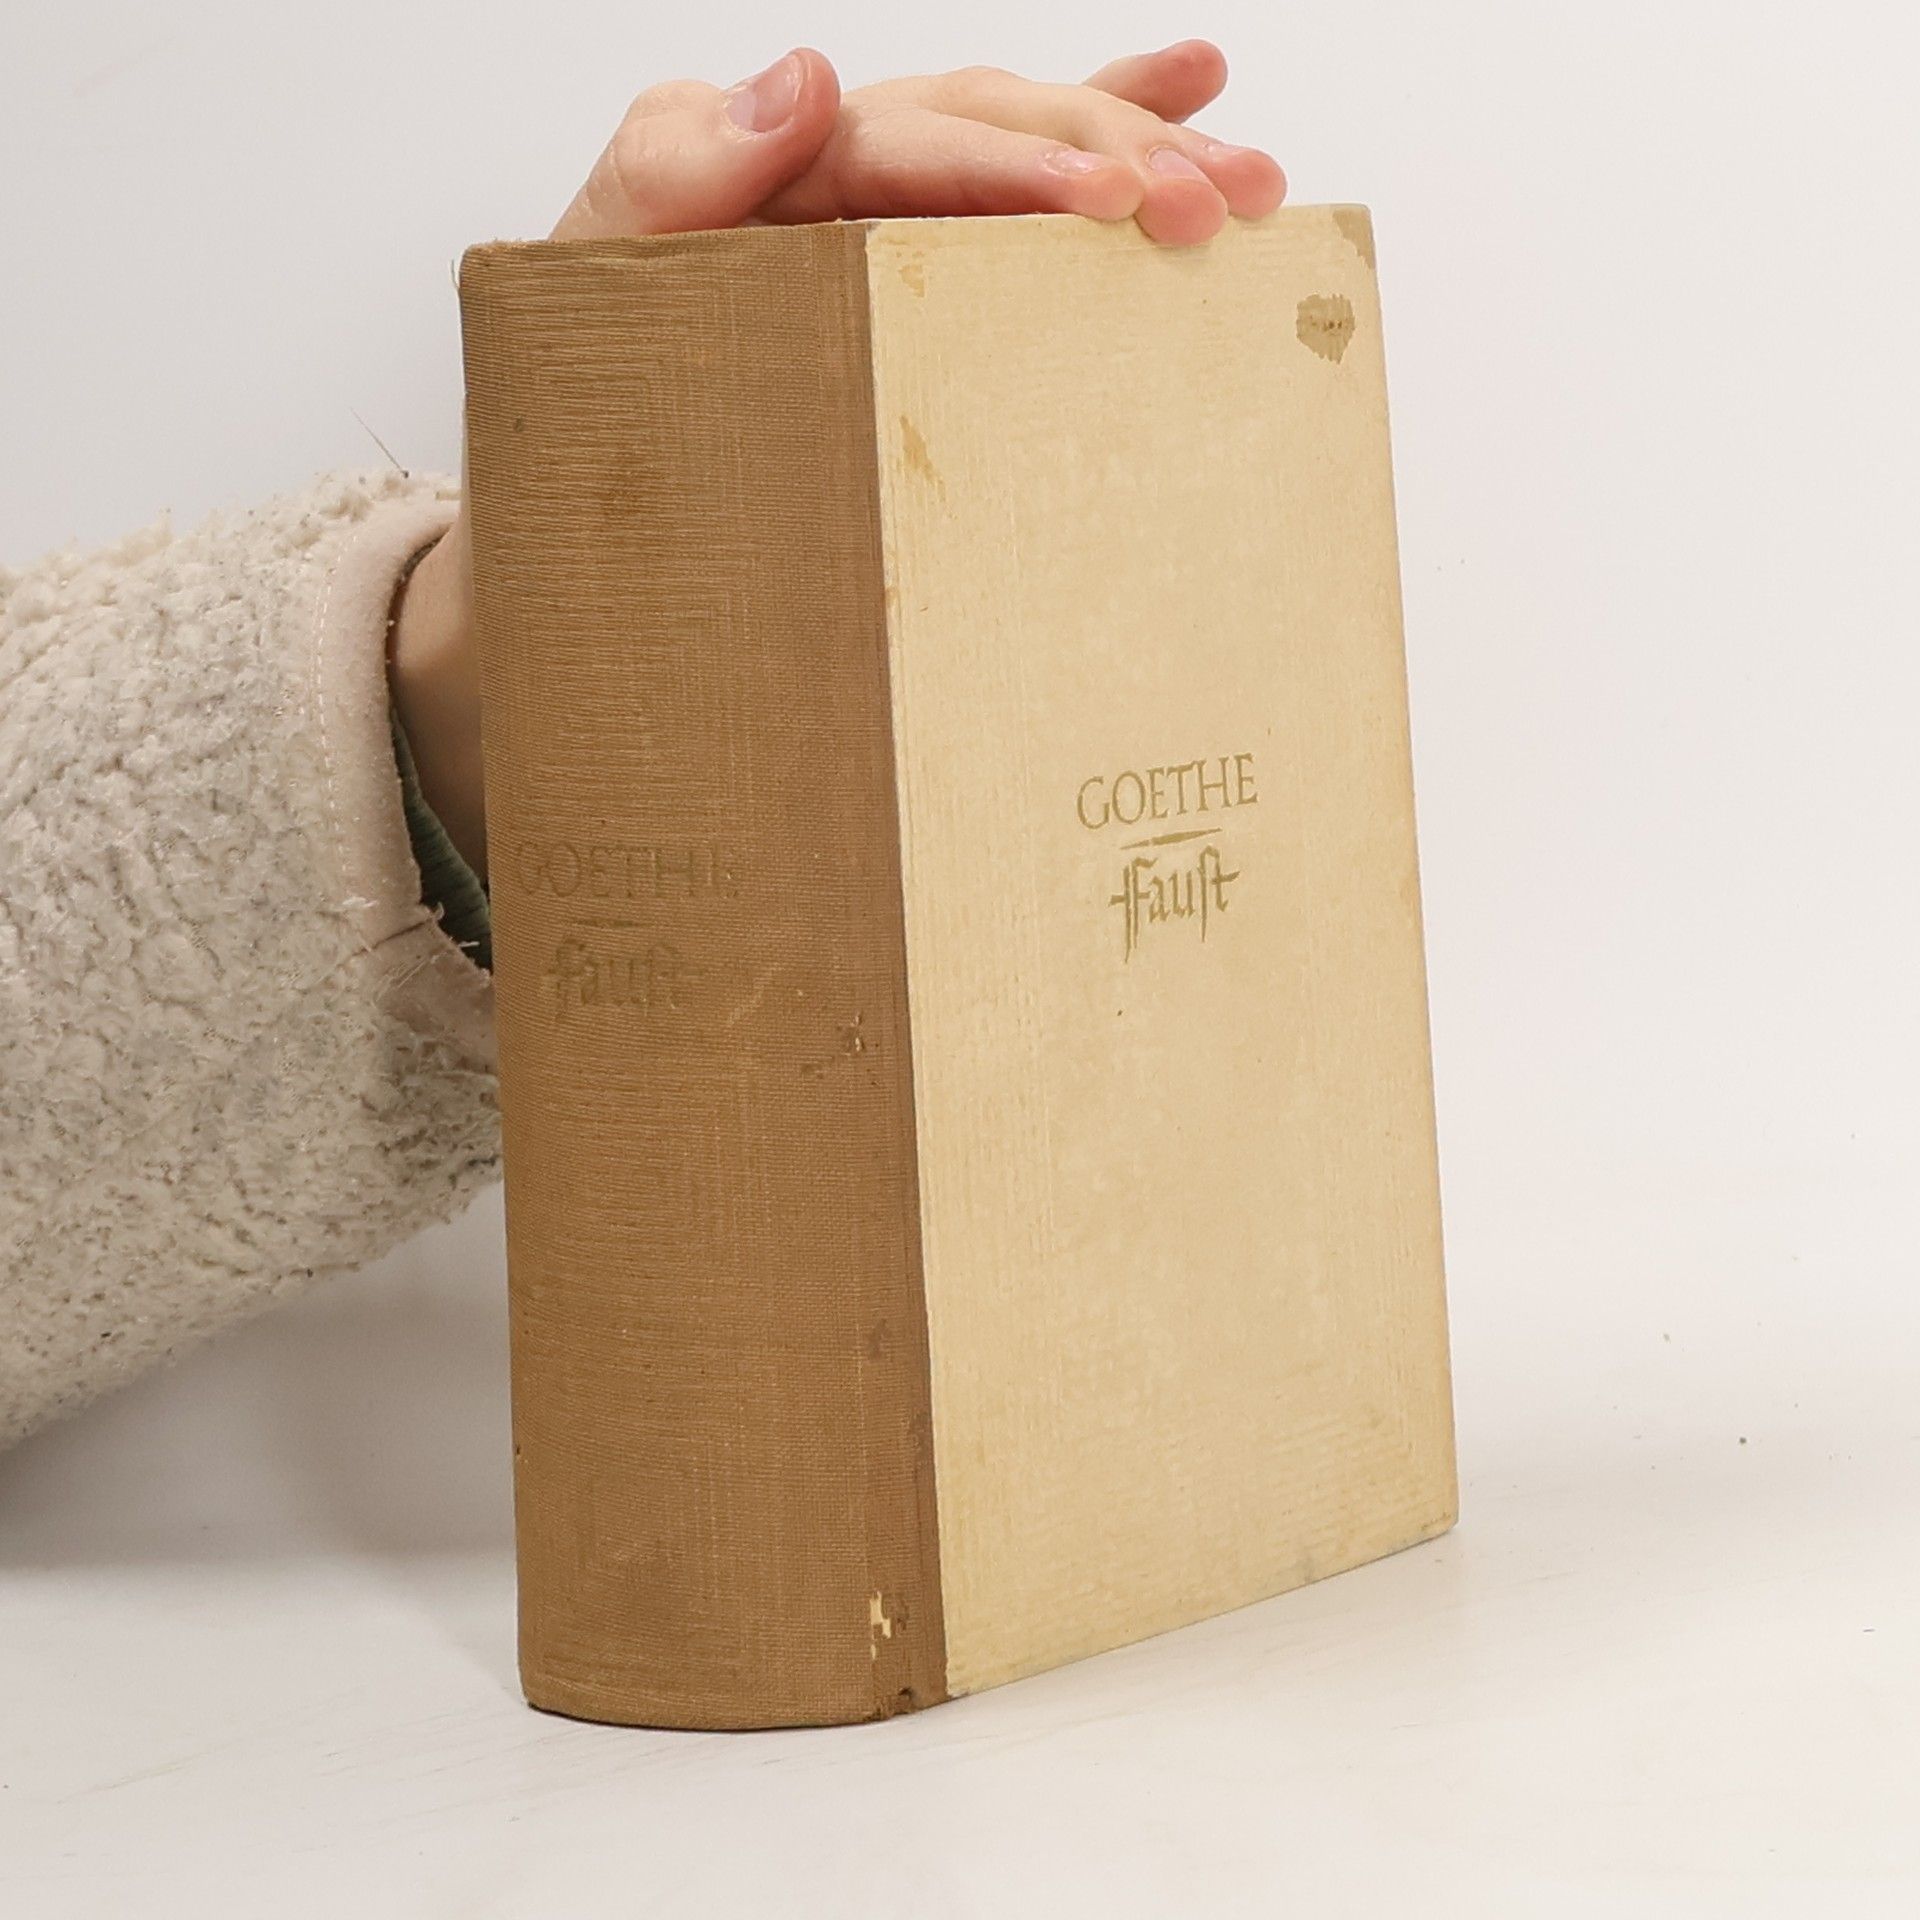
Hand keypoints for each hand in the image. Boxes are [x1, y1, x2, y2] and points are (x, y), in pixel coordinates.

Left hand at [390, 43, 1284, 882]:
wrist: (561, 545)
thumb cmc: (574, 428)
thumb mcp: (586, 302)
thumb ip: (666, 181)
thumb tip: (801, 82)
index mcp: (761, 176)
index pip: (907, 141)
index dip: (1015, 162)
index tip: (1113, 198)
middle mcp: (829, 182)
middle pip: (988, 133)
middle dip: (1108, 153)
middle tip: (1209, 203)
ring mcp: (875, 226)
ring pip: (1023, 156)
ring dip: (1143, 151)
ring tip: (1248, 177)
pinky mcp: (905, 279)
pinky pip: (1010, 196)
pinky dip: (1101, 132)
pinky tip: (1193, 89)